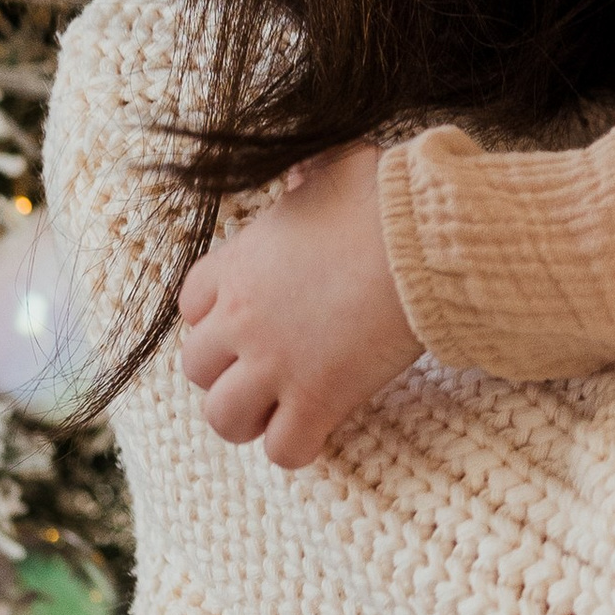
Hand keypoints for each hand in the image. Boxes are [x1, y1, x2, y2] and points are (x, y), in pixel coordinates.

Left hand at [174, 144, 417, 467]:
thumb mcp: (336, 165)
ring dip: (249, 417)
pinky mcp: (317, 400)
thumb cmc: (385, 199)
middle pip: (197, 367)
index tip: (248, 320)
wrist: (424, 243)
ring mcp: (275, 364)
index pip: (190, 306)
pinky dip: (297, 446)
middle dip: (227, 371)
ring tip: (283, 408)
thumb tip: (303, 173)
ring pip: (223, 418)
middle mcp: (242, 319)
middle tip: (268, 368)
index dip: (215, 318)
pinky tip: (322, 426)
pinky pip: (283, 449)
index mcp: (238, 263)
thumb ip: (309, 173)